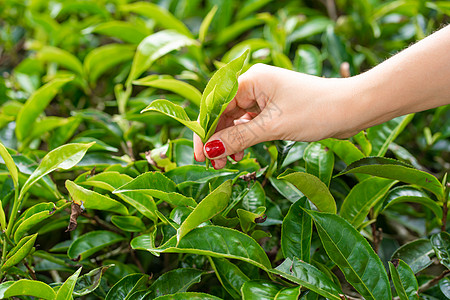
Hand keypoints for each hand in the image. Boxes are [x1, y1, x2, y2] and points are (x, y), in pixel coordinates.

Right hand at [193, 63, 357, 168]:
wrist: (352, 109)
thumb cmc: (317, 111)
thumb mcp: (273, 127)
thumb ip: (239, 138)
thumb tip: (210, 149)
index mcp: (252, 80)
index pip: (216, 103)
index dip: (205, 129)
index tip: (200, 152)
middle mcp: (255, 85)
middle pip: (224, 112)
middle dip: (217, 137)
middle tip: (213, 162)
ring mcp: (264, 96)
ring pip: (236, 119)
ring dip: (230, 140)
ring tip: (228, 162)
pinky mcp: (273, 108)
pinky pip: (249, 123)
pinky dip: (244, 138)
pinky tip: (241, 153)